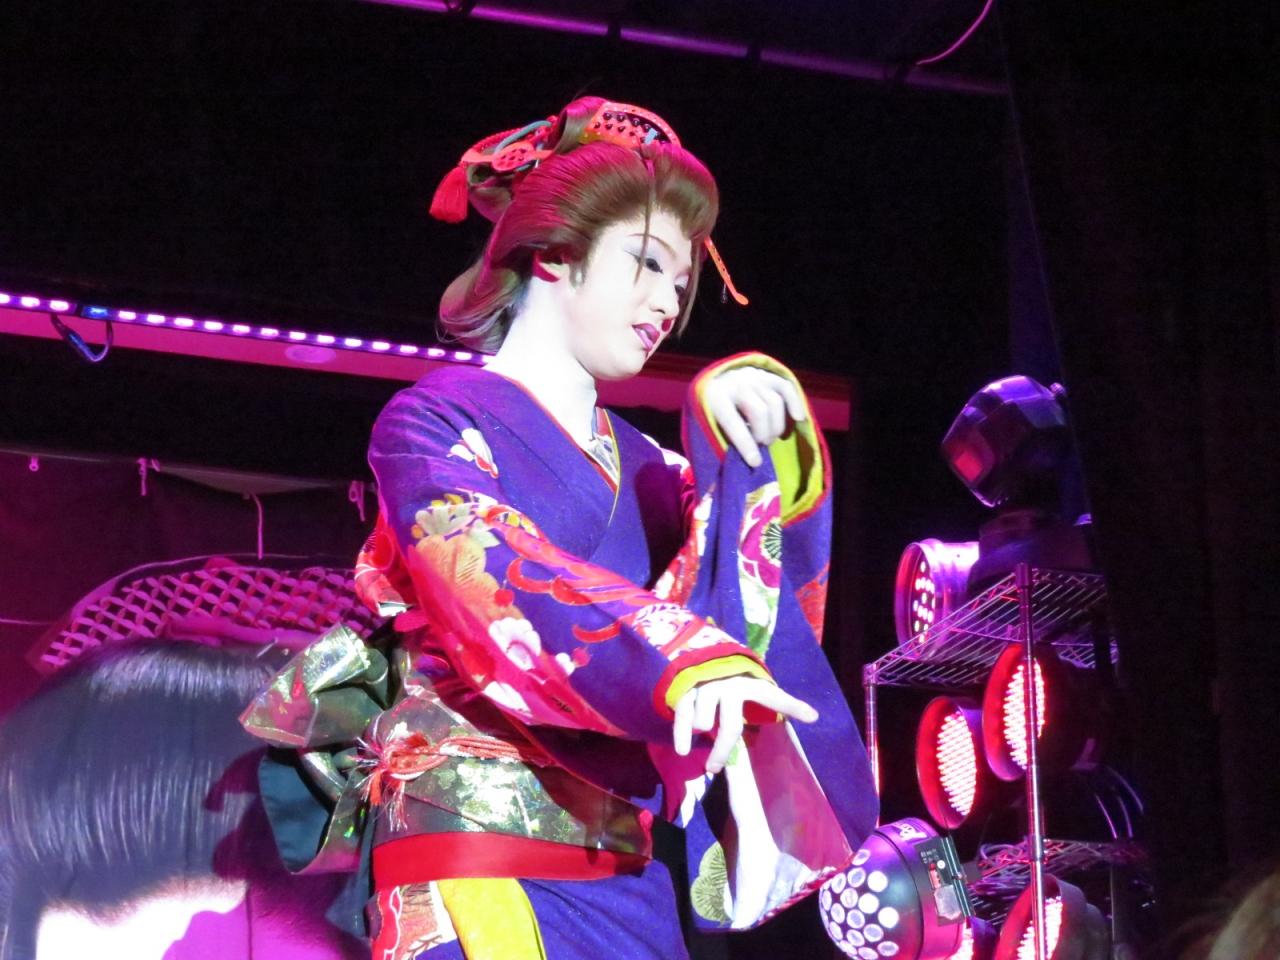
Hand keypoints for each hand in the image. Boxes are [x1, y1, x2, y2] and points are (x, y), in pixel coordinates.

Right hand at [672, 675, 818, 774]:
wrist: (702, 655)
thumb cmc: (734, 679)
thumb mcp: (755, 686)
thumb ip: (779, 702)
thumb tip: (814, 716)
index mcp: (751, 684)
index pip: (773, 696)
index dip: (792, 706)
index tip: (812, 717)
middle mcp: (729, 684)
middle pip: (730, 727)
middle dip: (723, 751)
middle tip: (715, 769)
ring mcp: (706, 686)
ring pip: (703, 722)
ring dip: (702, 733)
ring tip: (703, 736)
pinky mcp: (686, 688)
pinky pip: (682, 715)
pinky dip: (681, 735)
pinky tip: (683, 750)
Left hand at [704, 367, 806, 467]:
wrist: (715, 381)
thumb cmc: (713, 412)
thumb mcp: (710, 425)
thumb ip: (723, 440)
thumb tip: (742, 466)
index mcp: (715, 398)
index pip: (734, 423)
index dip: (746, 445)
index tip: (755, 463)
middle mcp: (736, 383)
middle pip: (761, 411)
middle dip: (763, 434)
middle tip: (762, 445)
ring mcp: (753, 376)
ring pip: (775, 402)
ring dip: (776, 425)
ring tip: (770, 437)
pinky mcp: (767, 374)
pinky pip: (786, 388)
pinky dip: (795, 404)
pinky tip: (798, 419)